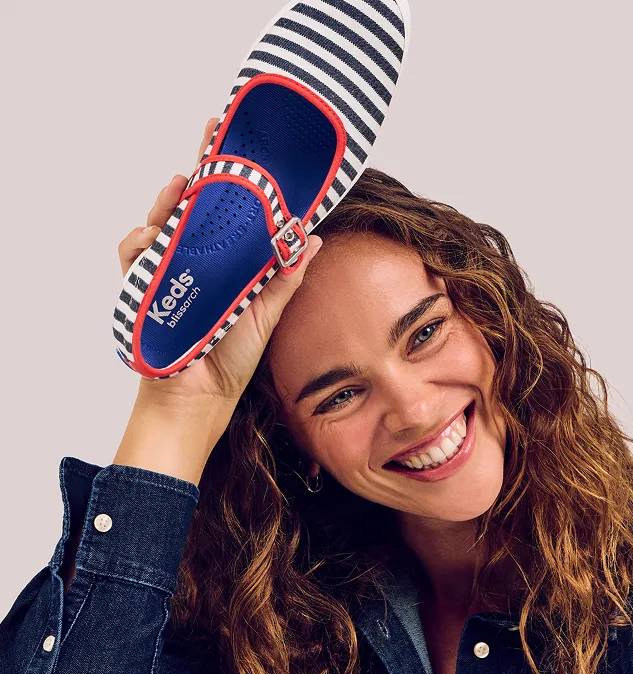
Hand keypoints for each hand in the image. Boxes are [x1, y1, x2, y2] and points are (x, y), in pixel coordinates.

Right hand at [113, 117, 321, 481]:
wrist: (201, 397)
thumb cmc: (232, 357)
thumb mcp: (267, 312)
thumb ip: (286, 275)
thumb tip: (313, 237)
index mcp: (231, 262)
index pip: (234, 212)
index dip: (239, 179)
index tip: (249, 144)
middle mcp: (200, 259)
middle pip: (197, 204)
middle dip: (203, 165)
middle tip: (212, 131)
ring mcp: (170, 269)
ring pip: (163, 219)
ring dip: (170, 198)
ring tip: (185, 183)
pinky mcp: (145, 285)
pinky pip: (134, 251)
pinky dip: (141, 238)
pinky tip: (155, 234)